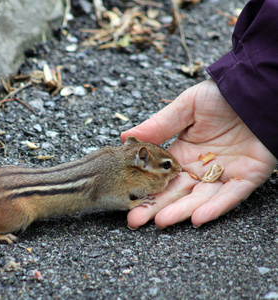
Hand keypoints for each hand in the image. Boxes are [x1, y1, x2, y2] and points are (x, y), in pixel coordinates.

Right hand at [121, 79, 276, 228]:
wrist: (255, 92)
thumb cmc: (220, 96)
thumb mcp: (186, 106)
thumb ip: (159, 124)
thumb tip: (125, 136)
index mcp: (183, 153)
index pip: (161, 177)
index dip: (146, 189)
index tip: (128, 201)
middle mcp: (201, 168)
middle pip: (176, 193)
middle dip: (156, 207)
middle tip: (135, 220)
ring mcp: (223, 175)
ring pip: (200, 199)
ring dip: (182, 211)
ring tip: (162, 221)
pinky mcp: (247, 178)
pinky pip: (230, 196)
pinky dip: (215, 207)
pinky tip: (198, 217)